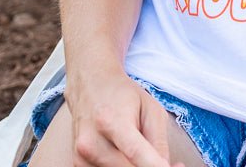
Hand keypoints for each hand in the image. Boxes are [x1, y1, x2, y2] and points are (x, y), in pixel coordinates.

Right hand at [68, 70, 183, 166]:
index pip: (135, 153)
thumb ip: (158, 141)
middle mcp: (91, 142)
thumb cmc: (123, 95)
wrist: (90, 85)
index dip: (153, 166)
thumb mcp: (150, 108)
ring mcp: (80, 157)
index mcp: (111, 121)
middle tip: (168, 163)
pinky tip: (127, 156)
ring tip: (145, 153)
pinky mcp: (78, 165)